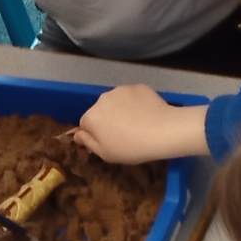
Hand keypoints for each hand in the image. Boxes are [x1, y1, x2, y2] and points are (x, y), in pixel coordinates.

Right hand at [74, 84, 207, 163]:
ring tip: (137, 123)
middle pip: (100, 110)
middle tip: (124, 134)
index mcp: (91, 117)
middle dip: (107, 119)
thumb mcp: (105, 154)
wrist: (163, 131)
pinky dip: (136, 103)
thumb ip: (88, 142)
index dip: (96, 134)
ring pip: (116, 101)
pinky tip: (147, 114)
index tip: (109, 142)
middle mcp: (101, 99)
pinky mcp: (137, 86)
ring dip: (121, 110)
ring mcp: (120, 90)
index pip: (85, 124)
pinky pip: (132, 96)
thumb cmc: (131, 147)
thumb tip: (77, 134)